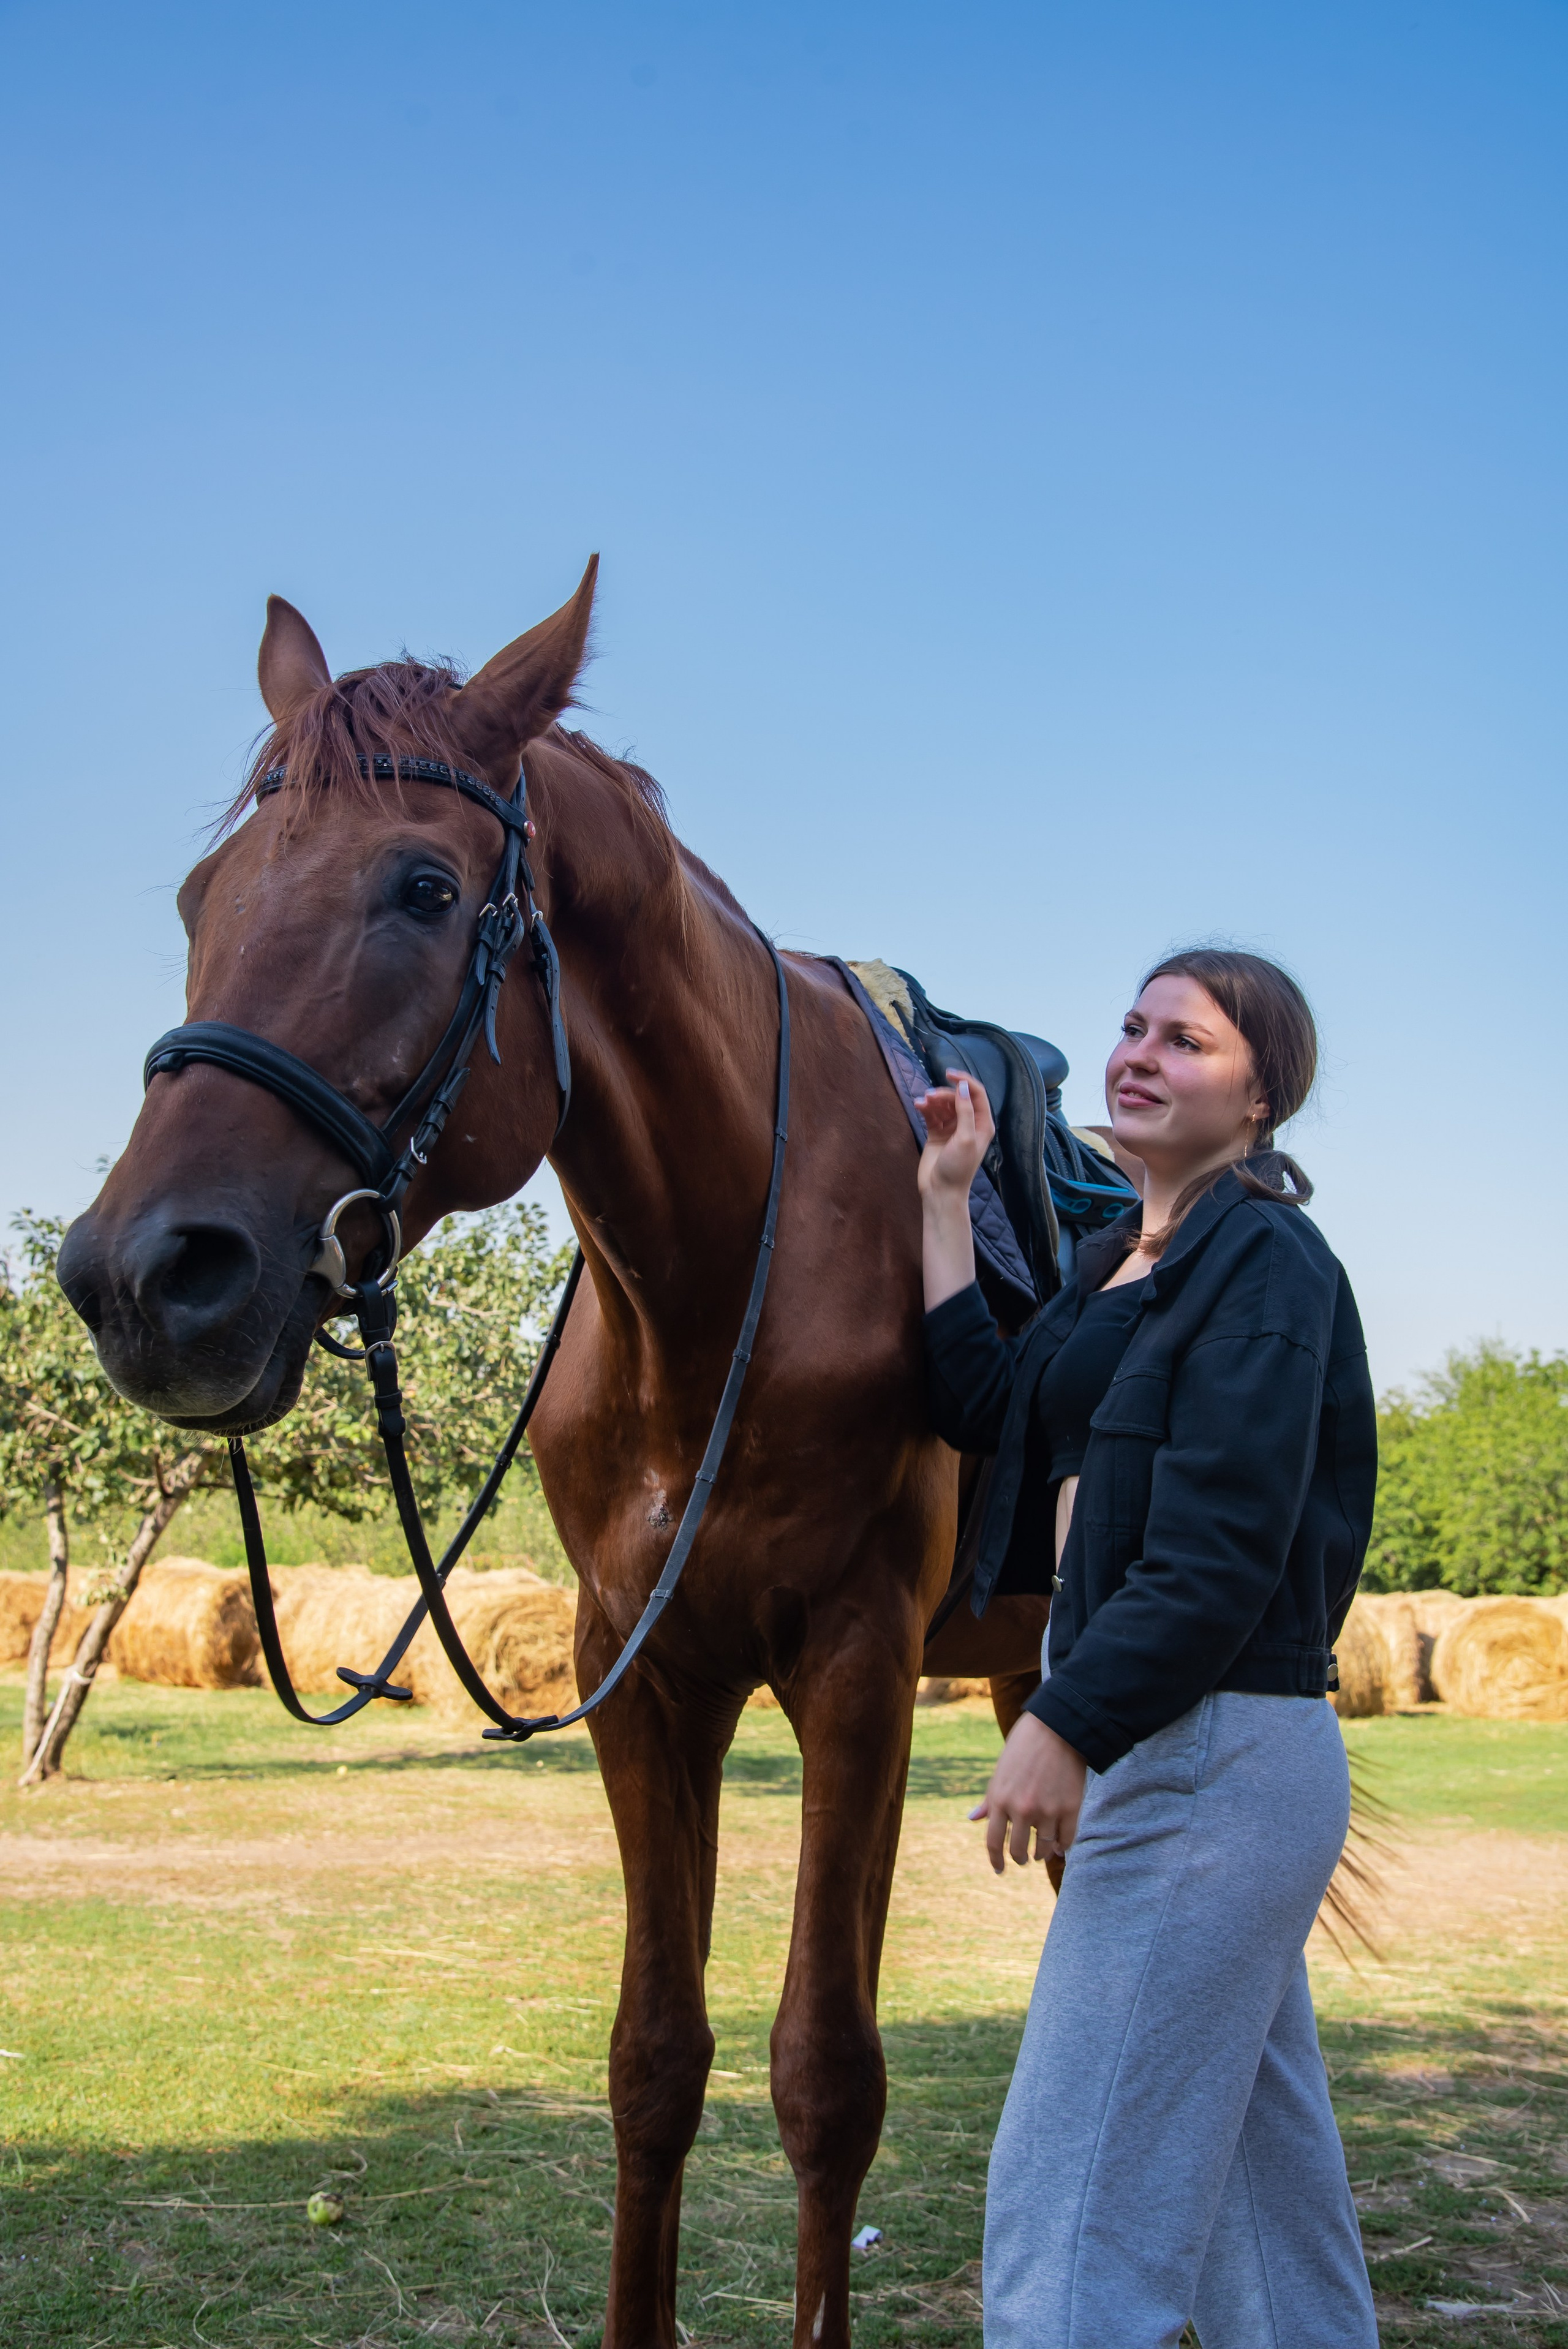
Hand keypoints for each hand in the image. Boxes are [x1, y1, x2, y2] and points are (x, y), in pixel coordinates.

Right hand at [915, 1070, 995, 1201]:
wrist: (941, 1191)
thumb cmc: (958, 1168)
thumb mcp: (966, 1138)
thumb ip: (965, 1111)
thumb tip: (963, 1087)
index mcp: (982, 1124)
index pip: (976, 1094)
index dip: (965, 1081)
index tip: (949, 1074)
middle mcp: (969, 1123)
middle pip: (957, 1097)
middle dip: (944, 1093)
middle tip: (930, 1096)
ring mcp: (952, 1128)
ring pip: (943, 1104)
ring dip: (933, 1100)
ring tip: (922, 1102)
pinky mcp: (937, 1133)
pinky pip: (932, 1114)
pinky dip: (925, 1108)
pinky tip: (918, 1106)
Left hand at [969, 1712, 1086, 1873]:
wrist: (1058, 1727)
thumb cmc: (1024, 1746)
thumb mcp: (1000, 1771)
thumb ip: (990, 1799)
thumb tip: (973, 1818)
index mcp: (1000, 1799)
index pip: (993, 1841)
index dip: (995, 1860)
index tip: (999, 1869)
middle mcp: (1022, 1809)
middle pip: (1018, 1850)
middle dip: (1019, 1858)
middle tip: (1022, 1859)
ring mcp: (1047, 1810)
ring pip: (1043, 1848)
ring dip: (1041, 1854)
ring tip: (1041, 1854)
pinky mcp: (1071, 1808)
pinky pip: (1066, 1840)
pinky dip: (1062, 1847)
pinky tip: (1059, 1847)